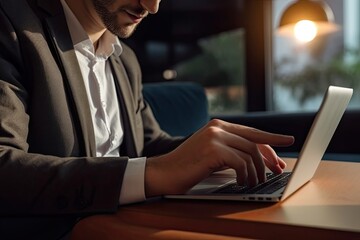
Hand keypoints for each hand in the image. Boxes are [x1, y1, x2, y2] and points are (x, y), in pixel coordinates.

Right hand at [145, 119, 293, 196]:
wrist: (164, 172)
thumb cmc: (188, 166)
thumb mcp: (213, 154)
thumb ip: (231, 150)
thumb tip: (257, 159)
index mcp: (218, 125)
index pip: (251, 132)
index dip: (271, 139)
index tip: (287, 141)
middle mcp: (218, 127)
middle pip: (254, 142)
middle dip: (269, 158)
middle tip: (277, 170)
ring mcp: (215, 136)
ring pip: (250, 153)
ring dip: (256, 171)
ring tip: (254, 183)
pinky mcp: (213, 149)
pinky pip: (241, 162)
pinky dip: (246, 175)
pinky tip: (243, 182)